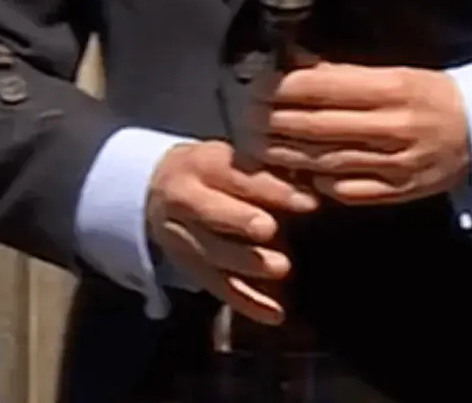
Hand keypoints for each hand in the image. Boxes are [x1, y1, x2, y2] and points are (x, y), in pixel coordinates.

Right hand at [145, 140, 318, 326]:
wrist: (158, 191)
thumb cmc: (213, 172)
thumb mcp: (230, 159)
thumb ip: (265, 171)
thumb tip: (313, 182)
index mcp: (198, 164)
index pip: (233, 174)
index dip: (269, 188)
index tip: (307, 201)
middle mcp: (183, 199)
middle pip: (209, 211)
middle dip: (238, 219)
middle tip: (269, 228)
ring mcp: (182, 237)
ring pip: (211, 252)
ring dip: (245, 262)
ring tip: (281, 267)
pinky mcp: (190, 269)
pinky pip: (217, 288)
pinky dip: (246, 303)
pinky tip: (275, 313)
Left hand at [255, 61, 470, 204]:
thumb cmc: (427, 95)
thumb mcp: (390, 72)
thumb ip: (341, 73)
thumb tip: (293, 62)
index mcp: (391, 89)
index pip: (324, 88)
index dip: (284, 89)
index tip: (257, 87)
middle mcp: (394, 127)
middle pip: (319, 126)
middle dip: (276, 122)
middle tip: (247, 118)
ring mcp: (397, 163)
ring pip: (328, 161)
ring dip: (287, 154)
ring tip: (259, 146)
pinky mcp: (400, 191)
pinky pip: (348, 190)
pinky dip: (318, 183)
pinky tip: (297, 173)